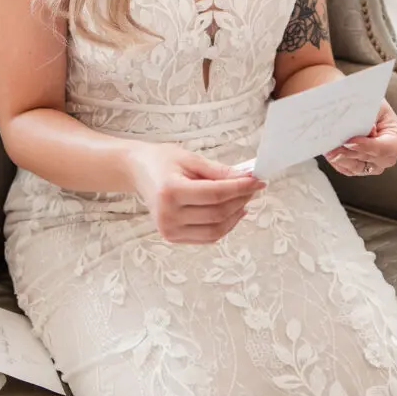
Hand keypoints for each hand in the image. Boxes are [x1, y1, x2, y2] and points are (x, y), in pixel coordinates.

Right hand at [127, 143, 265, 243]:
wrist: (138, 171)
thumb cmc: (162, 161)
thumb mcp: (191, 159)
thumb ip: (220, 171)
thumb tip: (247, 177)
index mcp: (170, 191)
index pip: (215, 194)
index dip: (240, 188)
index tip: (257, 181)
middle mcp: (167, 215)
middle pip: (218, 214)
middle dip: (241, 200)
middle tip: (253, 186)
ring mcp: (168, 230)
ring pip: (216, 230)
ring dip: (236, 215)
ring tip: (244, 199)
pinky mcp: (172, 237)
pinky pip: (207, 237)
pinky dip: (224, 226)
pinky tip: (233, 212)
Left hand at [324, 99, 396, 177]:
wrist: (360, 108)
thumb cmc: (370, 105)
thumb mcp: (372, 105)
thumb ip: (368, 116)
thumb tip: (363, 128)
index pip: (385, 148)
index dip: (368, 146)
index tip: (350, 141)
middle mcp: (388, 157)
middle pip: (369, 159)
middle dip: (349, 152)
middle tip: (333, 147)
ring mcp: (373, 164)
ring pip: (356, 167)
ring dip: (340, 158)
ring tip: (327, 149)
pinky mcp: (358, 168)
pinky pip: (346, 169)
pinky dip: (337, 161)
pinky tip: (328, 152)